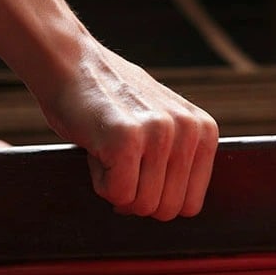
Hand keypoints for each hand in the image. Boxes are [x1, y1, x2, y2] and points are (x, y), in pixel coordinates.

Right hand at [41, 43, 218, 220]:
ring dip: (115, 187)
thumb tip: (180, 208)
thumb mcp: (163, 123)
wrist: (71, 64)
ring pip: (142, 205)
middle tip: (119, 162)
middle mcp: (188, 131)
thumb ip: (178, 159)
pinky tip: (97, 149)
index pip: (190, 204)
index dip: (157, 198)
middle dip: (136, 197)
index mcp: (203, 131)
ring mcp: (159, 133)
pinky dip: (99, 181)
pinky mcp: (127, 139)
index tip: (138, 172)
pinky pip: (117, 194)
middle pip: (166, 210)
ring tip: (108, 149)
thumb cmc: (111, 101)